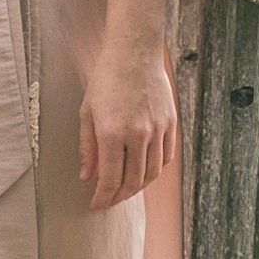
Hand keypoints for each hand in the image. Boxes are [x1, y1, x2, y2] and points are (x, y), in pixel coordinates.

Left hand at [79, 34, 178, 210]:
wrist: (134, 54)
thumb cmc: (106, 80)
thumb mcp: (87, 112)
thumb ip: (87, 148)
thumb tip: (87, 177)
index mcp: (111, 133)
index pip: (110, 179)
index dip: (103, 197)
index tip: (96, 205)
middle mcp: (137, 135)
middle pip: (133, 181)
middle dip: (120, 197)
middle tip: (110, 201)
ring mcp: (157, 130)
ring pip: (152, 173)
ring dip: (138, 187)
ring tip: (125, 190)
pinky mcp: (171, 124)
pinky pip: (165, 158)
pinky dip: (155, 170)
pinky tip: (143, 172)